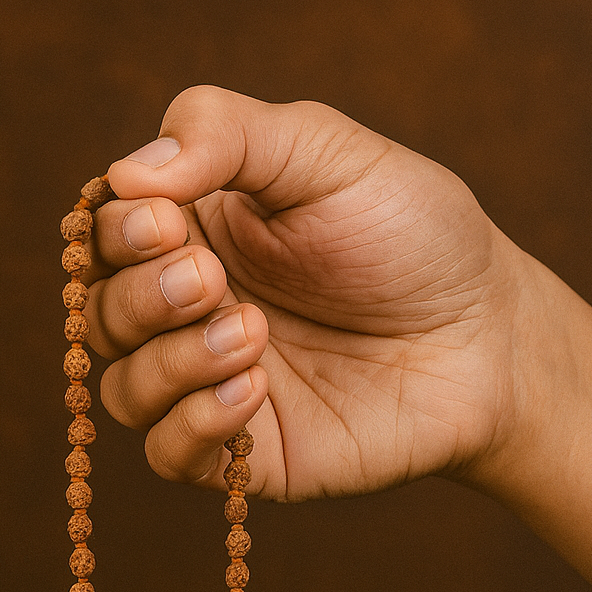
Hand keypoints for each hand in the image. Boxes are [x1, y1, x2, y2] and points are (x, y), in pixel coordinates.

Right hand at [81, 85, 533, 500]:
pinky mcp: (247, 455)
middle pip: (101, 314)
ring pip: (123, 391)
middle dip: (141, 296)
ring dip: (168, 361)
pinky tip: (252, 389)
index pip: (104, 235)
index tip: (166, 220)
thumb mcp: (327, 152)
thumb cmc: (414, 235)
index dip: (116, 232)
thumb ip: (227, 135)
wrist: (491, 334)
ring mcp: (213, 385)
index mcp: (196, 230)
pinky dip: (192, 424)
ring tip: (250, 333)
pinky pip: (171, 456)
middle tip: (210, 280)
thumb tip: (128, 172)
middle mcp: (190, 310)